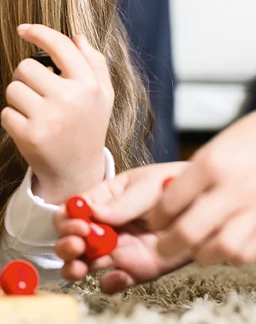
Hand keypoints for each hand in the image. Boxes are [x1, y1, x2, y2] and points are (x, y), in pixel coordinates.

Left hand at [0, 24, 113, 202]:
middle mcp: (70, 99)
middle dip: (26, 78)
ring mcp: (49, 118)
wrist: (77, 172)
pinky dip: (12, 119)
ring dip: (18, 98)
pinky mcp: (30, 135)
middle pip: (26, 66)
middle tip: (38, 94)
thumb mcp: (102, 96)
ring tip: (35, 112)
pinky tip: (29, 128)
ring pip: (13, 88)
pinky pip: (6, 112)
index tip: (22, 29)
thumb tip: (77, 36)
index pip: (60, 46)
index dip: (38, 32)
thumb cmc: (87, 127)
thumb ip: (94, 63)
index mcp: (89, 85)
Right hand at [54, 162, 191, 292]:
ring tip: (82, 266)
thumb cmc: (174, 185)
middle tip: (78, 244)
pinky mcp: (135, 270)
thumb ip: (122, 202)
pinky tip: (117, 276)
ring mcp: (117, 249)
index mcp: (101, 201)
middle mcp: (103, 226)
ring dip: (75, 267)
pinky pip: (114, 282)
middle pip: (70, 238)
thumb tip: (93, 212)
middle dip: (66, 244)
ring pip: (83, 262)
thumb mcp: (147, 185)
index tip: (79, 224)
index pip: (71, 210)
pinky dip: (110, 284)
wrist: (206, 205)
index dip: (67, 219)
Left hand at [148, 112, 255, 265]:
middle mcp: (234, 188)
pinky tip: (224, 246)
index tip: (152, 223)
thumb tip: (162, 208)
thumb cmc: (245, 144)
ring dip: (204, 254)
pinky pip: (247, 253)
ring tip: (196, 249)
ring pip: (222, 249)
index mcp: (211, 165)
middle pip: (190, 231)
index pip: (170, 203)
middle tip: (163, 247)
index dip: (156, 219)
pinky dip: (232, 255)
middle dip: (169, 245)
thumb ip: (189, 179)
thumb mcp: (211, 150)